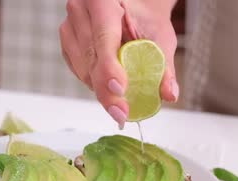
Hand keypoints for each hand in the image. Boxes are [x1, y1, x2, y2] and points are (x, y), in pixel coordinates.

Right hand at [60, 0, 178, 127]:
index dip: (109, 67)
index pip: (103, 38)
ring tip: (120, 102)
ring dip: (101, 89)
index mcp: (101, 0)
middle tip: (121, 112)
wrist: (135, 9)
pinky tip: (110, 87)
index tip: (120, 89)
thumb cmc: (146, 18)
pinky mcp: (68, 45)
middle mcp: (80, 11)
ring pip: (83, 69)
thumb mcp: (161, 36)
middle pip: (91, 58)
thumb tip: (169, 94)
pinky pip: (78, 72)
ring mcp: (69, 28)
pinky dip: (94, 84)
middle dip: (106, 90)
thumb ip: (164, 65)